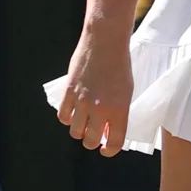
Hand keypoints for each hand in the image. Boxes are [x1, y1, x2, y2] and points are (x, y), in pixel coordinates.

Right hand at [56, 29, 133, 157]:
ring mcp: (83, 101)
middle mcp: (100, 108)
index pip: (115, 143)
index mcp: (120, 108)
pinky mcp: (69, 92)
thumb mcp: (126, 89)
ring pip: (75, 132)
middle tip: (95, 132)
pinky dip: (68, 117)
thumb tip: (107, 132)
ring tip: (85, 119)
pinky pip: (63, 117)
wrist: (106, 41)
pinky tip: (74, 110)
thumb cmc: (120, 64)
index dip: (110, 150)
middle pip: (91, 141)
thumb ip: (118, 111)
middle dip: (93, 140)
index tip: (106, 149)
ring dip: (80, 129)